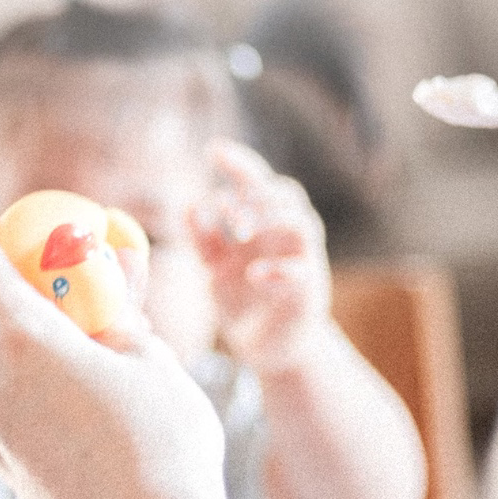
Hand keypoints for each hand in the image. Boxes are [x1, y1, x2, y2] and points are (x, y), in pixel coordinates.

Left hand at [0, 219, 234, 498]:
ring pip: (1, 357)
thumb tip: (109, 266)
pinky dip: (41, 393)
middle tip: (99, 306)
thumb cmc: (162, 450)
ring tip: (113, 371)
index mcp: (16, 337)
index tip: (39, 245)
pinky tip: (96, 419)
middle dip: (38, 296)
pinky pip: (8, 403)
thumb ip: (115, 306)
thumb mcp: (152, 358)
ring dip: (45, 348)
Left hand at [189, 142, 331, 374]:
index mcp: (266, 224)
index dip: (240, 164)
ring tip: (238, 231)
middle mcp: (288, 237)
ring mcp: (304, 262)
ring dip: (270, 220)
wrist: (269, 348)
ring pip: (303, 224)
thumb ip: (203, 239)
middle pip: (287, 194)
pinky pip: (301, 273)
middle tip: (225, 208)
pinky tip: (253, 274)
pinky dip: (277, 270)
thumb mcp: (215, 267)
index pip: (259, 182)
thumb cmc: (244, 301)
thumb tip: (188, 206)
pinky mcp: (309, 294)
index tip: (213, 150)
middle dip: (255, 194)